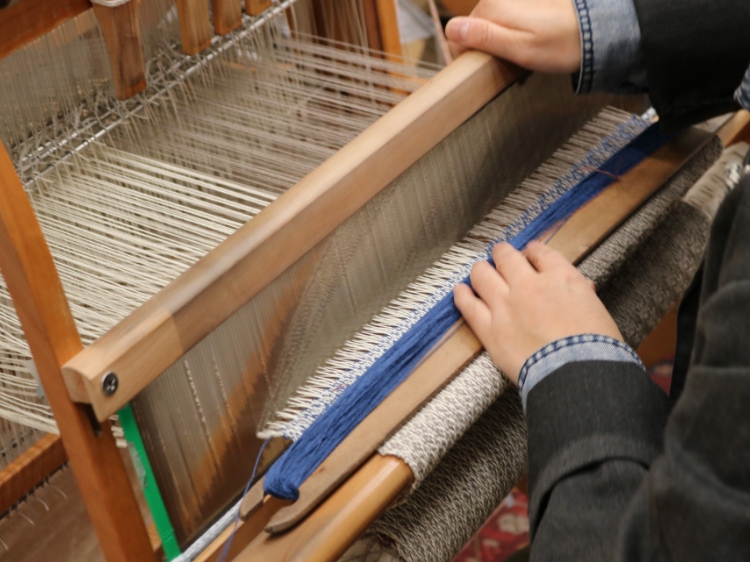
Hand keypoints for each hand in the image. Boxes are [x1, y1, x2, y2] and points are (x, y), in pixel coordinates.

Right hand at [444, 0, 581, 72]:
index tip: (488, 68)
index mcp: (491, 8)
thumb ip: (483, 37)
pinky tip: (528, 45)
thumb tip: (451, 28)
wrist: (595, 33)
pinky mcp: (522, 4)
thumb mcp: (518, 48)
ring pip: (488, 28)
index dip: (469, 57)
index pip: (458, 36)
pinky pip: (504, 23)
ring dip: (499, 45)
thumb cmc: (559, 45)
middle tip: (509, 64)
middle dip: (485, 50)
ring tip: (521, 55)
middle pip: (473, 31)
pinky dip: (511, 37)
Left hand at [453, 241, 622, 383]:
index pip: (540, 253)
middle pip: (507, 257)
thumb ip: (583, 294)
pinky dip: (462, 295)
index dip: (532, 251)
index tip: (529, 254)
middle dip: (502, 254)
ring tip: (479, 271)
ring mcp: (506, 304)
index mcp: (561, 278)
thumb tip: (583, 287)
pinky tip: (460, 291)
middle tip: (500, 256)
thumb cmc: (596, 348)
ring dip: (480, 270)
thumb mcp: (598, 310)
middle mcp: (530, 285)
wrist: (578, 373)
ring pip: (483, 274)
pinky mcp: (490, 328)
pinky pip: (469, 305)